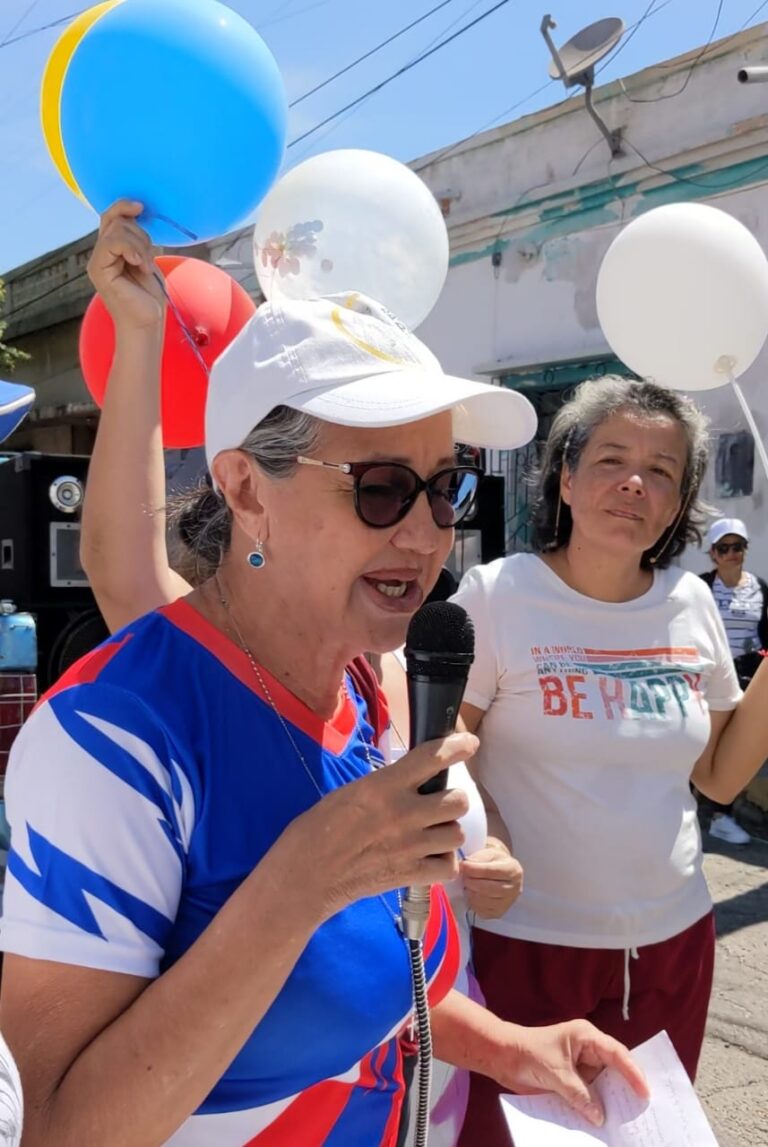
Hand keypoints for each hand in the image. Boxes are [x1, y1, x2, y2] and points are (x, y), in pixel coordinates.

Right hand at [87, 200, 165, 330]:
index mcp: (110, 250)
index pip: (111, 217)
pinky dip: (132, 249)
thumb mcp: (147, 260)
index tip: (141, 206)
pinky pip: (113, 242)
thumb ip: (138, 240)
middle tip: (148, 260)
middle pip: (116, 220)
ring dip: (140, 245)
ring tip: (145, 267)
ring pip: (117, 229)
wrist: (147, 324)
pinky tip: (140, 265)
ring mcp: (97, 262)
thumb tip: (139, 214)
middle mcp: (100, 254)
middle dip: (140, 235)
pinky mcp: (98, 269)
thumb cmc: (149, 297)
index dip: (124, 206)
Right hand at [276, 732, 478, 921]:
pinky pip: (448, 866)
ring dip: (447, 831)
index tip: (469, 743)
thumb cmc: (319, 828)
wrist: (307, 875)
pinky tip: (428, 858)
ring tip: (431, 833)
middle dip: (452, 800)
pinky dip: (443, 862)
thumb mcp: (352, 792)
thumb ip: (386, 786)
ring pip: (456, 833)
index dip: (457, 746)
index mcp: (385, 786)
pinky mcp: (411, 875)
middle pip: (457, 801)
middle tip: (438, 804)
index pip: (433, 758)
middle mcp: (405, 814)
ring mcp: (411, 846)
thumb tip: (410, 782)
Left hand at [460, 838, 522, 917]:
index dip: (475, 869)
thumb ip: (477, 858)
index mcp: (513, 870)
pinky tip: (472, 893)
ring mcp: (508, 903)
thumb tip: (464, 866)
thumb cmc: (494, 862)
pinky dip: (473, 902)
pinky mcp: (499, 913)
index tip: (463, 866)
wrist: (502, 873)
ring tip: (467, 884)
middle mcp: (514, 888)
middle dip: (471, 882)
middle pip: (489, 888)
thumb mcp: (489, 853)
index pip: (493, 871)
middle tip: (463, 876)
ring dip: (471, 892)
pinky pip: (482, 911)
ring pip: (484, 901)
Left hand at [495, 1019, 649, 1126]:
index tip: (645, 1092)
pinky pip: (590, 1094)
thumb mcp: (556, 1075)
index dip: (633, 1072)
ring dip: (612, 1100)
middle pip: (615, 1068)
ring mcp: (581, 1065)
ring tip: (629, 1120)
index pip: (616, 1053)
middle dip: (627, 1087)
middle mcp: (588, 1049)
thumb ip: (579, 1095)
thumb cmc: (528, 1054)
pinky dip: (596, 1106)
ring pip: (604, 1084)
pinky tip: (603, 1122)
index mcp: (586, 1036)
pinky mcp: (573, 1080)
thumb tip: (600, 1117)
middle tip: (645, 1109)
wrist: (502, 1057)